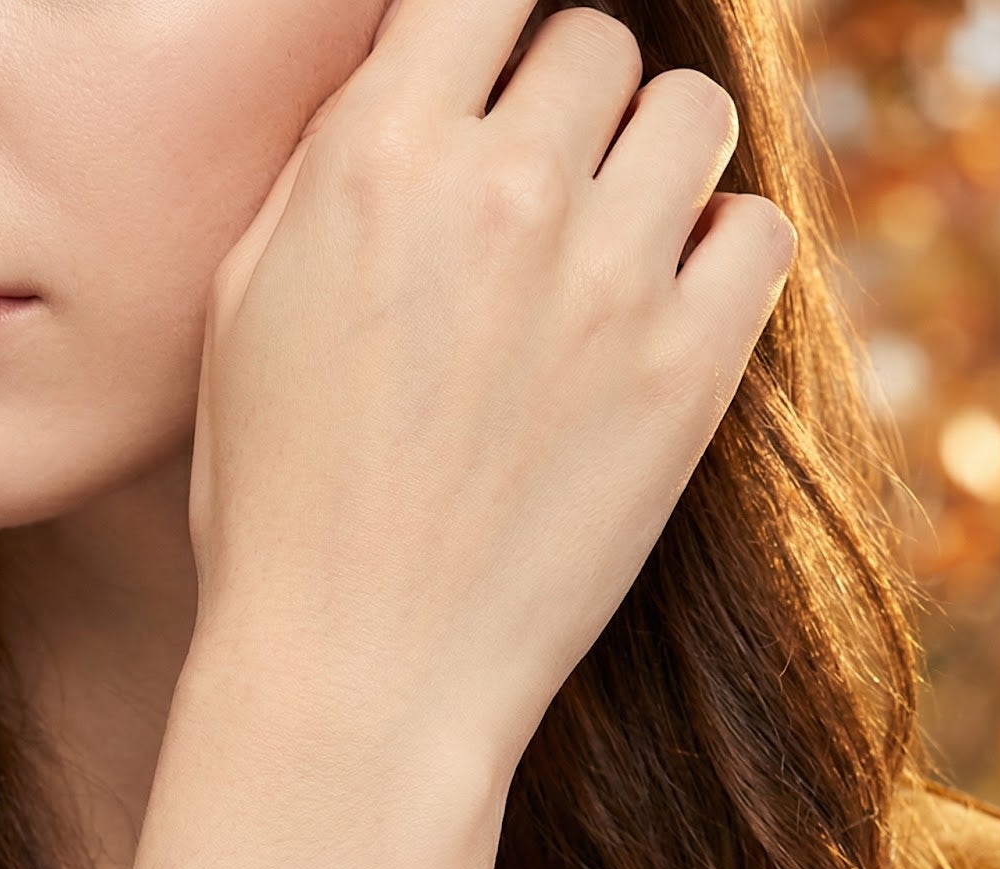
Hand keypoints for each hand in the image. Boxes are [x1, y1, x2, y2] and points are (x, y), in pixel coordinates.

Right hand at [185, 0, 796, 790]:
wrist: (359, 673)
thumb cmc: (274, 507)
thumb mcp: (242, 314)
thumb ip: (327, 176)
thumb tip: (402, 92)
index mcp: (372, 163)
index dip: (483, 25)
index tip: (484, 75)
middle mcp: (502, 194)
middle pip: (592, 38)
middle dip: (563, 95)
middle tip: (537, 184)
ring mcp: (608, 282)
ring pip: (689, 112)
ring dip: (648, 156)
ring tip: (606, 238)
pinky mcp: (689, 376)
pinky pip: (756, 231)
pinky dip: (717, 248)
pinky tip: (659, 307)